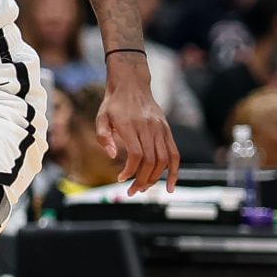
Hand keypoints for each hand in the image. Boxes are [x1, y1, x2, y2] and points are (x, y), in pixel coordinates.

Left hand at [97, 65, 179, 194]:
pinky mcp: (167, 131)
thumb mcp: (101, 117)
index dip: (130, 170)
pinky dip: (174, 171)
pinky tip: (169, 186)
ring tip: (143, 189)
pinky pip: (175, 154)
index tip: (120, 179)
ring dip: (155, 178)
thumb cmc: (113, 104)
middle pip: (151, 160)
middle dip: (142, 179)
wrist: (132, 85)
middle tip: (131, 192)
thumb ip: (104, 137)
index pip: (136, 153)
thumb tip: (113, 156)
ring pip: (164, 159)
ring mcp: (161, 129)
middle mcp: (149, 128)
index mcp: (131, 125)